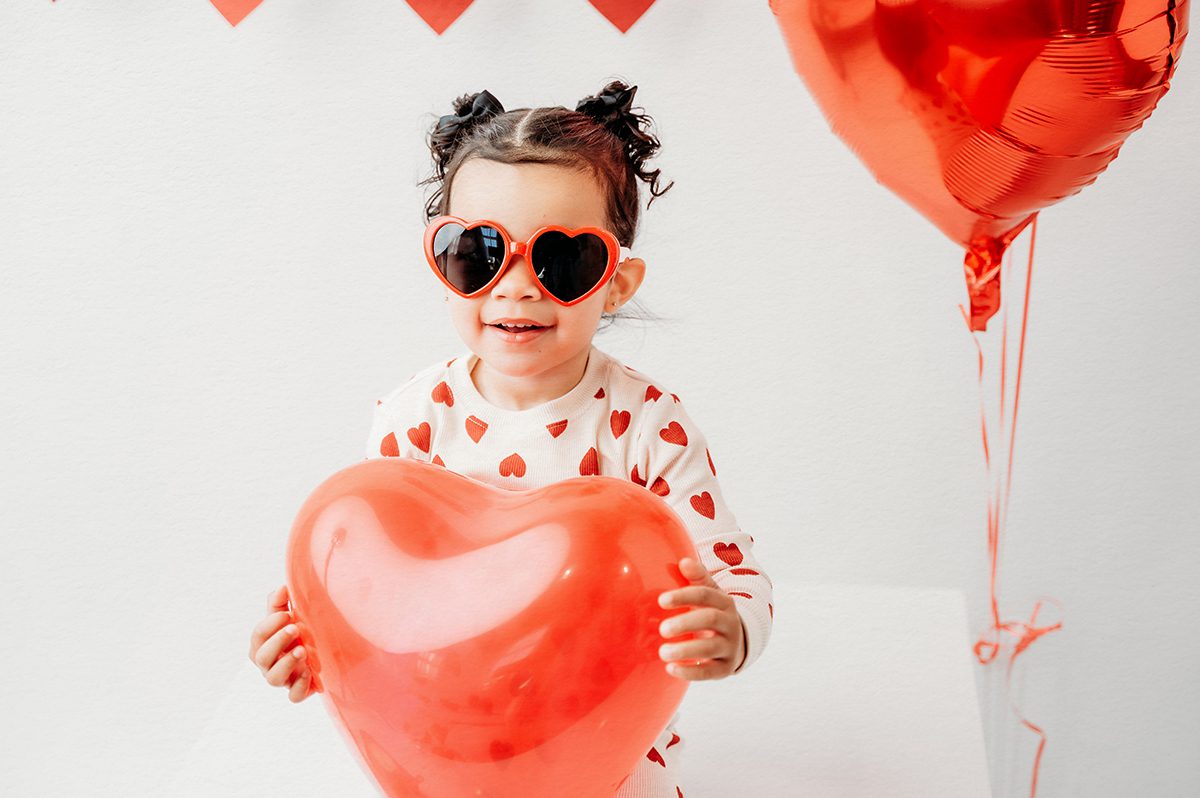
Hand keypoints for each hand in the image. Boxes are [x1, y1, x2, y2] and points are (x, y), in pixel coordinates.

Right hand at [248, 585, 318, 702]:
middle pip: (261, 657)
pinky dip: (299, 687)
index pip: (257, 636)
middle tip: (295, 628)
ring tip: (302, 650)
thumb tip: (282, 588)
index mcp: (262, 644)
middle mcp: (268, 664)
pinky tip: (309, 672)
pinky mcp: (298, 691)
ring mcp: (283, 679)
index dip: (269, 625)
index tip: (286, 614)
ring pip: (273, 679)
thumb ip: (280, 603)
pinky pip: (294, 696)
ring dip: (286, 664)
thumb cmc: (298, 631)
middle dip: (277, 642)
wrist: (321, 651)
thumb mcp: (289, 616)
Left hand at [656, 557, 746, 680]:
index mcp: (724, 602)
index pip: (705, 595)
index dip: (684, 596)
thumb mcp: (709, 594)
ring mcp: (729, 646)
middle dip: (685, 623)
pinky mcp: (725, 668)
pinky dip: (690, 672)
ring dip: (686, 650)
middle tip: (662, 629)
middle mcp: (730, 623)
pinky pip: (709, 672)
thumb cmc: (712, 612)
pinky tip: (671, 669)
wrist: (736, 642)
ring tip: (662, 652)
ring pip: (710, 648)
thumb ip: (697, 578)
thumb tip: (684, 561)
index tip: (661, 600)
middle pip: (709, 619)